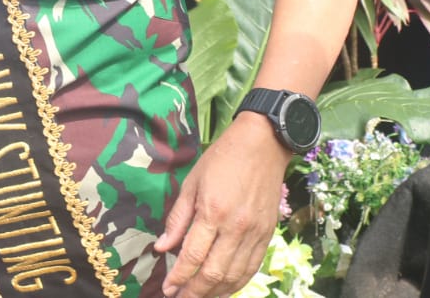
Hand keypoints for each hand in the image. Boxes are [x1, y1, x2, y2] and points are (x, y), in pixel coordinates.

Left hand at [154, 117, 288, 296]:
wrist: (262, 146)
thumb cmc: (221, 159)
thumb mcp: (192, 182)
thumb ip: (177, 219)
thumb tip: (162, 248)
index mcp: (213, 212)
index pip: (193, 255)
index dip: (179, 277)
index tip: (167, 288)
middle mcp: (236, 228)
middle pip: (213, 273)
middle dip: (194, 292)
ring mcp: (255, 235)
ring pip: (234, 277)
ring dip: (215, 293)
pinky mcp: (268, 236)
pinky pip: (251, 269)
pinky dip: (236, 284)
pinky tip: (222, 290)